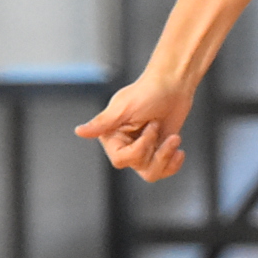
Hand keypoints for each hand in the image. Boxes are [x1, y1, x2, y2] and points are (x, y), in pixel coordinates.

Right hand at [76, 72, 194, 182]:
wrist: (174, 85)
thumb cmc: (148, 91)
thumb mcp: (123, 108)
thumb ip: (102, 123)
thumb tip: (79, 131)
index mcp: (112, 135)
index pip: (120, 159)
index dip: (139, 148)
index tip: (151, 126)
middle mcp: (126, 145)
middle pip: (137, 166)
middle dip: (153, 148)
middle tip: (157, 124)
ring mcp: (143, 150)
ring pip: (151, 173)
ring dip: (165, 156)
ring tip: (174, 138)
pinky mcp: (159, 151)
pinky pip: (163, 170)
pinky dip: (173, 164)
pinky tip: (178, 150)